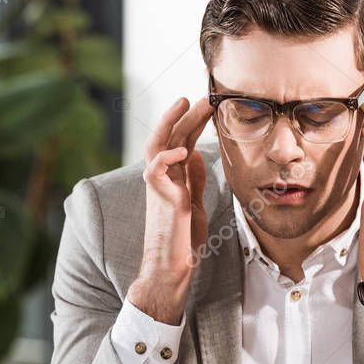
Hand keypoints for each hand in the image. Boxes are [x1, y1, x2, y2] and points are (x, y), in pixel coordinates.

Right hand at [127, 96, 212, 324]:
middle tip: (203, 96)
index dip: (193, 122)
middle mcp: (162, 178)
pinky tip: (180, 149)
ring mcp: (159, 187)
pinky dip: (166, 157)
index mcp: (172, 178)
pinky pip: (155, 171)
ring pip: (157, 146)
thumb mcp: (194, 204)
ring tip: (185, 104)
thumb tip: (197, 158)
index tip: (209, 105)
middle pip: (169, 137)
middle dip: (185, 115)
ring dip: (170, 123)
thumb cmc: (182, 240)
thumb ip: (194, 181)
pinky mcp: (160, 199)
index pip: (181, 141)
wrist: (172, 267)